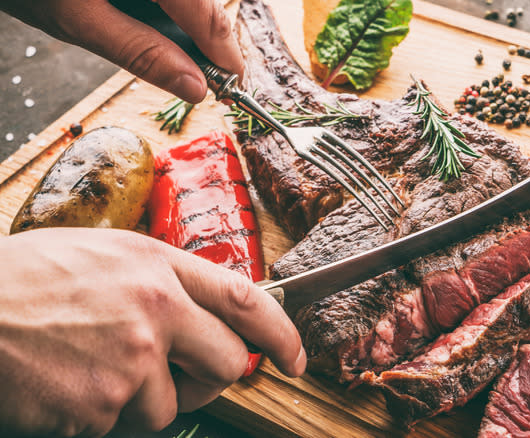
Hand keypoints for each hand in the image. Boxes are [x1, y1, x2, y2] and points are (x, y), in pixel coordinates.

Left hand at [0, 0, 243, 102]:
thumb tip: (194, 86)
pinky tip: (157, 30)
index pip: (208, 15)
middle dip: (208, 42)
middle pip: (204, 3)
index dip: (226, 55)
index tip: (234, 85)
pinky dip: (171, 11)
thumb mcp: (81, 21)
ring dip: (188, 27)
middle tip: (206, 80)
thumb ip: (142, 53)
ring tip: (179, 60)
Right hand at [0, 228, 304, 436]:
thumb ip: (159, 280)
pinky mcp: (98, 407)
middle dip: (210, 378)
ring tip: (88, 370)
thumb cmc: (22, 279)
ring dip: (138, 402)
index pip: (247, 302)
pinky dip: (95, 417)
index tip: (294, 358)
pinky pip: (117, 427)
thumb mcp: (103, 254)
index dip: (280, 333)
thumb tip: (201, 313)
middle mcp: (155, 313)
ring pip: (168, 408)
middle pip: (225, 365)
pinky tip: (63, 386)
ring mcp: (129, 363)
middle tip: (179, 375)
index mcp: (157, 268)